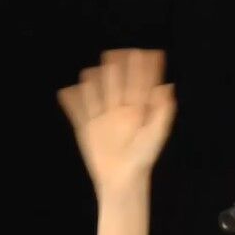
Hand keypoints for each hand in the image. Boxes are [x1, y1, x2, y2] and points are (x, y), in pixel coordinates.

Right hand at [57, 49, 175, 196]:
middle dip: (118, 69)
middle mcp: (120, 111)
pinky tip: (66, 92)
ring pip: (97, 94)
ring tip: (91, 71)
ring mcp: (103, 119)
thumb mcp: (156, 134)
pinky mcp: (87, 129)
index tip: (144, 52)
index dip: (143, 68)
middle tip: (117, 53)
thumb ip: (163, 112)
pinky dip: (71, 103)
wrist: (122, 181)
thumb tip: (168, 87)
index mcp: (139, 111)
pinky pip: (78, 113)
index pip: (141, 84)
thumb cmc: (143, 159)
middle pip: (118, 85)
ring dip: (95, 83)